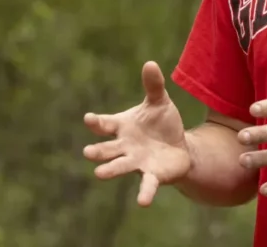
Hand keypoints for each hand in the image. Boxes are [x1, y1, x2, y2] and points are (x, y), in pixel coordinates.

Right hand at [83, 61, 190, 206]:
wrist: (178, 147)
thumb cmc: (162, 124)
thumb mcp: (159, 102)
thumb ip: (153, 85)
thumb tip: (150, 63)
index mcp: (122, 127)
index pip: (105, 124)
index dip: (97, 122)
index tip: (89, 119)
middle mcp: (125, 147)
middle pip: (108, 149)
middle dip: (98, 150)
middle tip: (87, 152)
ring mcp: (136, 162)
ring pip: (120, 166)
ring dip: (110, 170)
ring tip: (99, 173)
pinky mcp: (152, 175)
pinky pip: (146, 185)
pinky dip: (144, 193)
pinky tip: (142, 203)